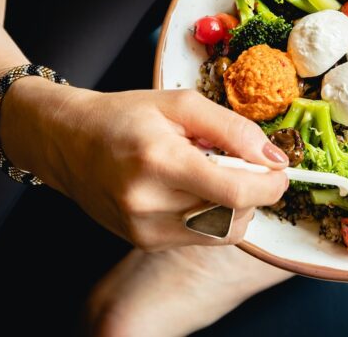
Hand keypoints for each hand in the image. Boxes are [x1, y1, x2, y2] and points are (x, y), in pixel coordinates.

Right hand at [2, 79, 290, 250]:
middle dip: (255, 193)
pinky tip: (198, 191)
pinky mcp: (144, 242)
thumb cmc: (126, 116)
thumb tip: (275, 157)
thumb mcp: (182, 104)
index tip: (279, 171)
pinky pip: (202, 239)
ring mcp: (144, 229)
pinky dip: (215, 217)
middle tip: (247, 166)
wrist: (68, 142)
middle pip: (233, 214)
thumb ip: (233, 129)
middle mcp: (149, 202)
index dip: (269, 185)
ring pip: (222, 232)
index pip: (234, 191)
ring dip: (237, 207)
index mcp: (159, 160)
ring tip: (217, 176)